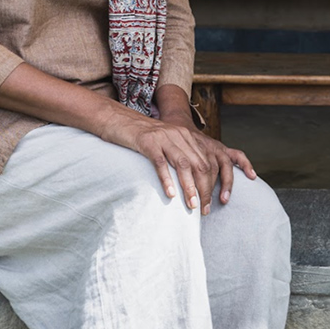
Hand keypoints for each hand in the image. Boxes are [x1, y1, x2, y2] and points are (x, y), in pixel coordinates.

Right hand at [110, 113, 249, 213]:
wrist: (117, 119)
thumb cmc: (141, 136)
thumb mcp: (166, 143)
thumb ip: (179, 156)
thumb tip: (191, 184)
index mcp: (187, 136)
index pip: (208, 162)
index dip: (212, 184)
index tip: (208, 203)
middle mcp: (179, 135)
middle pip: (200, 165)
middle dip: (205, 190)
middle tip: (203, 209)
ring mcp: (163, 137)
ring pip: (183, 165)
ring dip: (190, 187)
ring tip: (191, 204)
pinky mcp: (147, 141)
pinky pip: (160, 163)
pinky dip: (167, 179)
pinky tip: (170, 194)